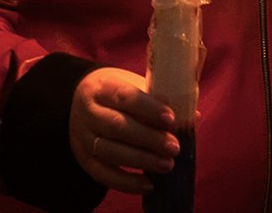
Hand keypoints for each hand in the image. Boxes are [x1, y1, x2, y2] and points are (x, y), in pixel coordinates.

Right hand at [69, 67, 178, 193]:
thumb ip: (159, 99)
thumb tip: (193, 116)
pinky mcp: (85, 160)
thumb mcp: (132, 85)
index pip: (125, 96)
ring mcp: (83, 137)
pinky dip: (127, 182)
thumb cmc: (116, 94)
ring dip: (141, 160)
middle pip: (117, 126)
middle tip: (175, 147)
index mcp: (102, 87)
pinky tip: (148, 184)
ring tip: (167, 165)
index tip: (171, 119)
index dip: (149, 108)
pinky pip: (104, 175)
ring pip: (110, 151)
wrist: (78, 104)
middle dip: (149, 139)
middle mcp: (88, 112)